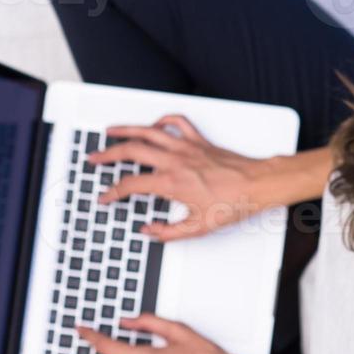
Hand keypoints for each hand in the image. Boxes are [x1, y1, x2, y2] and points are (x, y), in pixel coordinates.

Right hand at [88, 114, 275, 241]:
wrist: (258, 185)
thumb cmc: (235, 203)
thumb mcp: (199, 228)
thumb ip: (168, 232)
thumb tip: (148, 230)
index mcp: (171, 183)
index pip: (130, 185)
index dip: (112, 192)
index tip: (104, 197)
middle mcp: (175, 161)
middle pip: (131, 151)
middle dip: (107, 154)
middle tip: (94, 158)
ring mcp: (186, 147)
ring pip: (148, 131)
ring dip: (125, 130)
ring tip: (110, 132)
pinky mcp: (199, 141)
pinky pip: (177, 122)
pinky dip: (162, 120)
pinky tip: (154, 125)